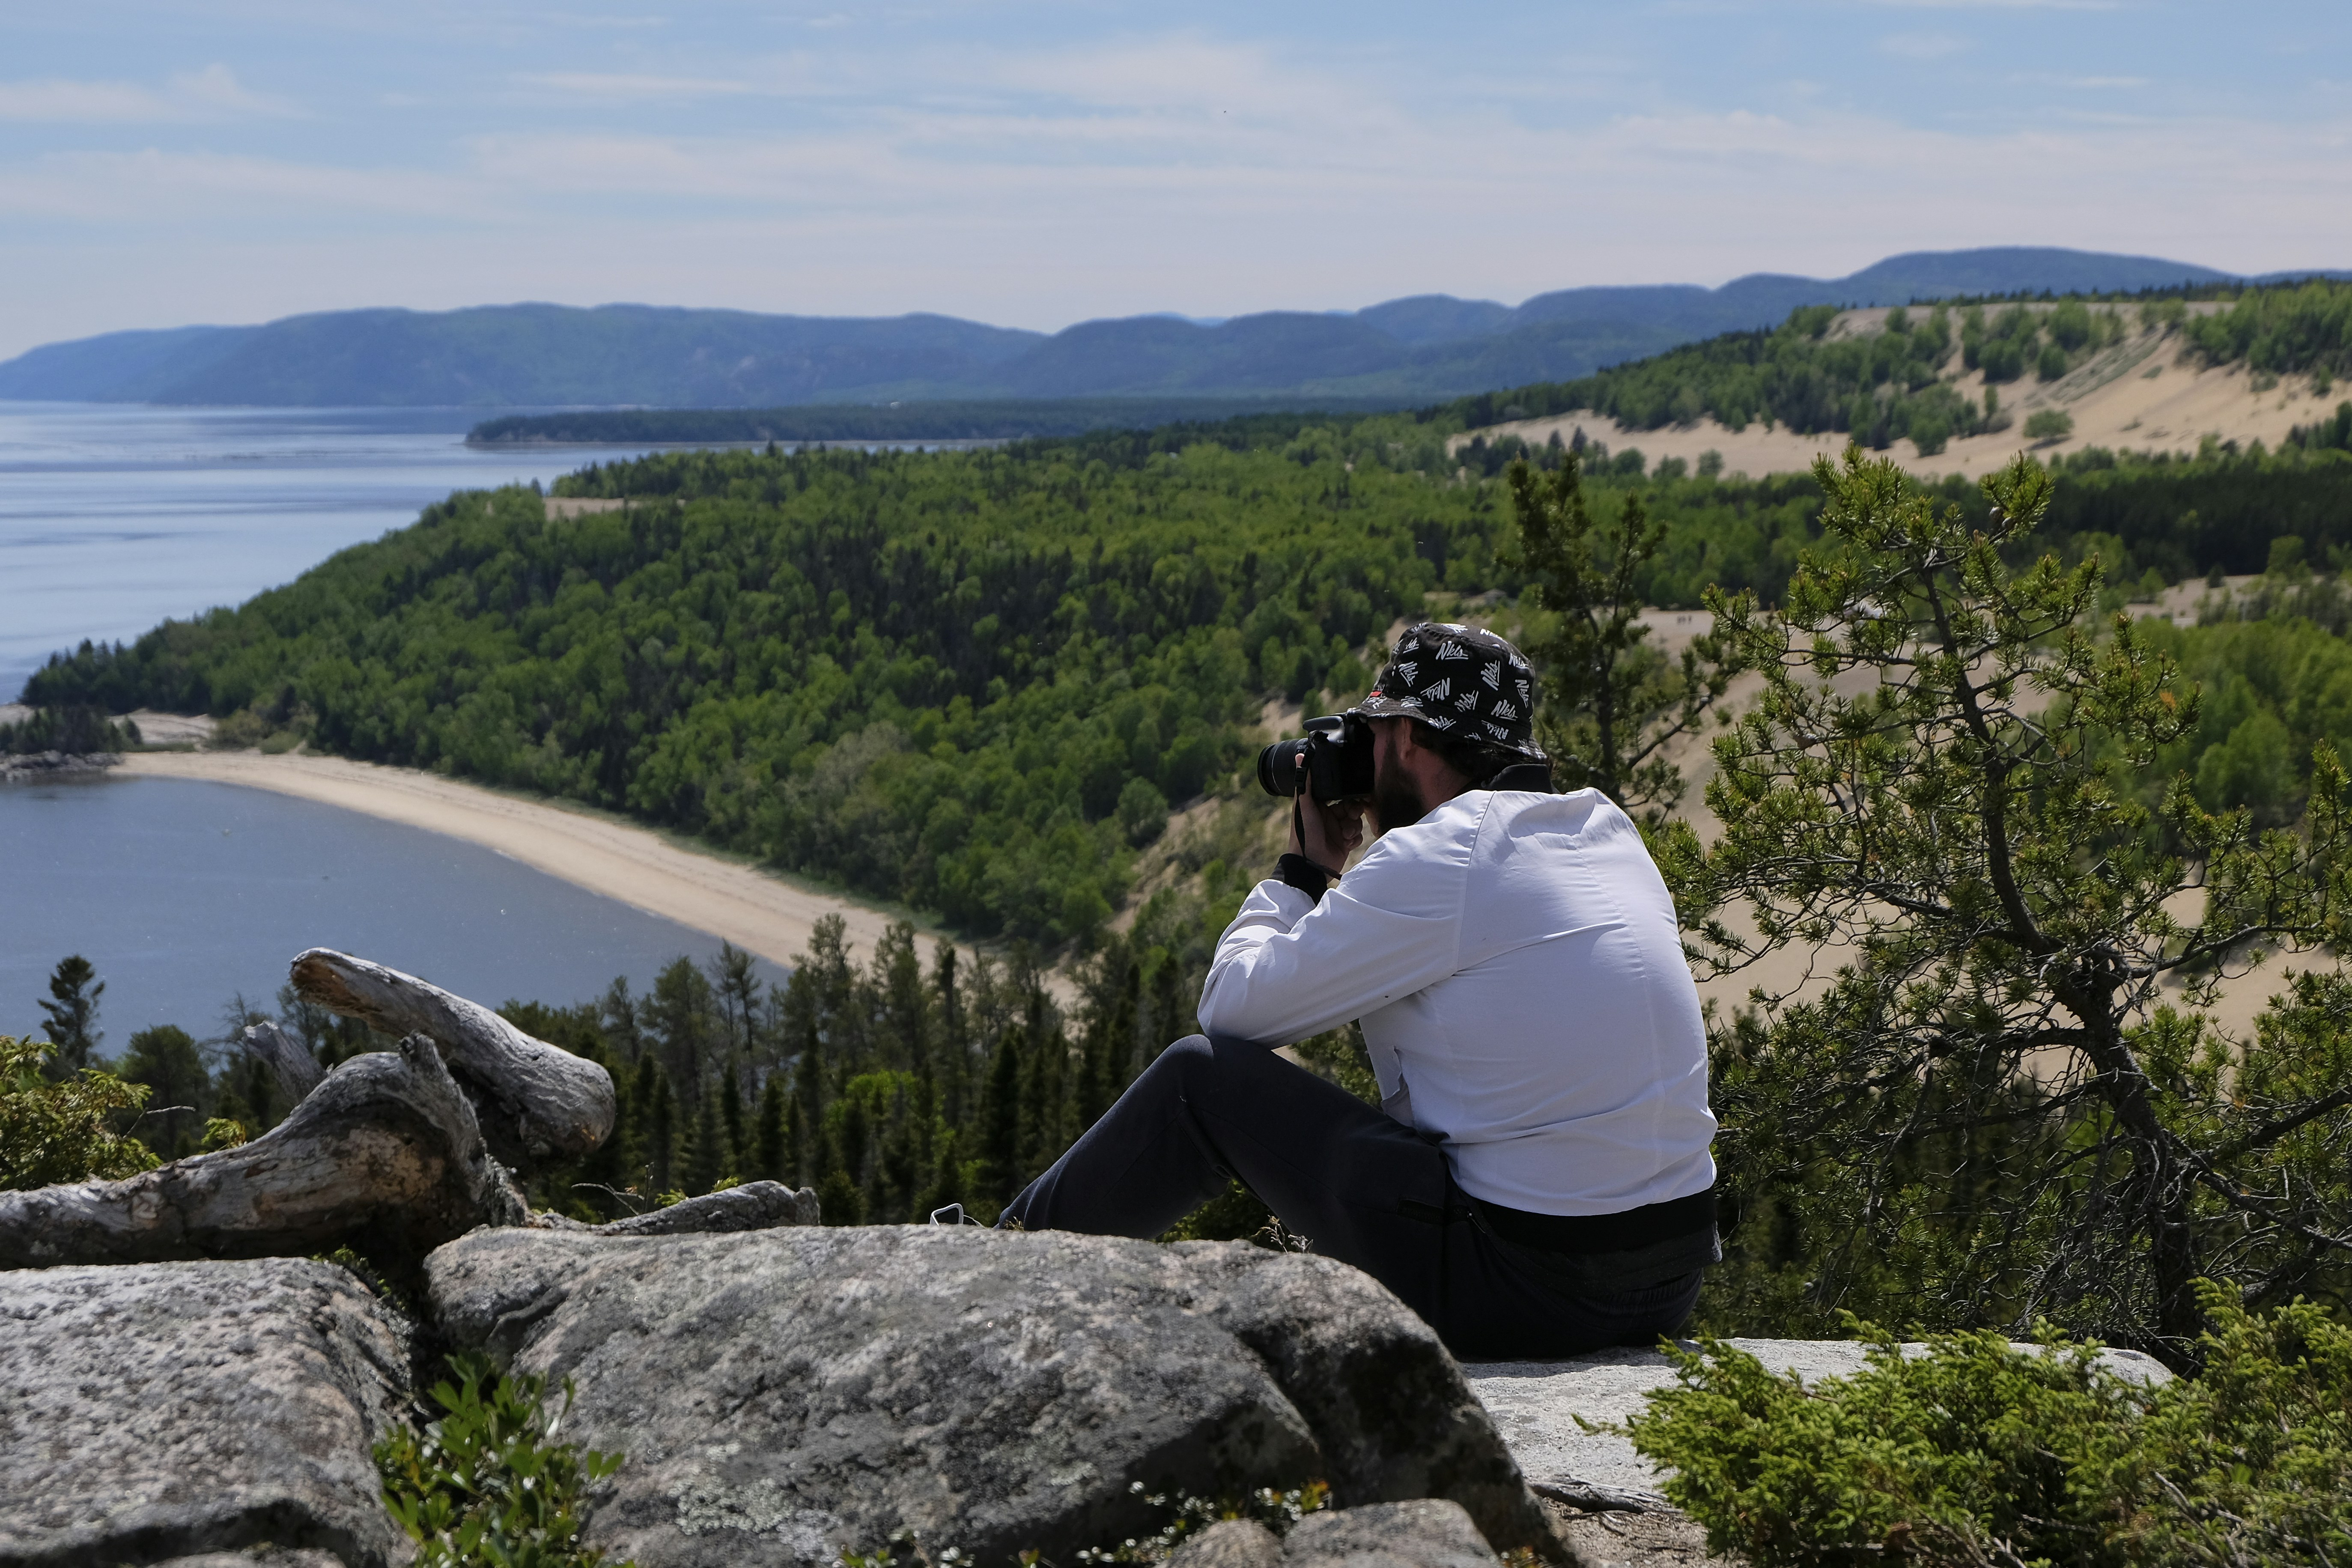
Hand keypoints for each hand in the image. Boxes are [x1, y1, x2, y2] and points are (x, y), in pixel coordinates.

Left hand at [1287, 755, 1365, 874]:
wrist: (1311, 865)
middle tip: (1351, 816)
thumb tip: (1300, 755)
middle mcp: (1330, 817)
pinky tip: (1346, 843)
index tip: (1356, 795)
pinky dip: (1354, 839)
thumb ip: (1305, 782)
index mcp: (1320, 806)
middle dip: (1354, 812)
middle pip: (1352, 807)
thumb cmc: (1304, 834)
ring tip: (1345, 835)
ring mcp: (1338, 830)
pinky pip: (1358, 836)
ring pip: (1357, 822)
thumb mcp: (1305, 805)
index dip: (1349, 794)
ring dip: (1353, 828)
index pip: (1340, 794)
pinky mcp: (1345, 843)